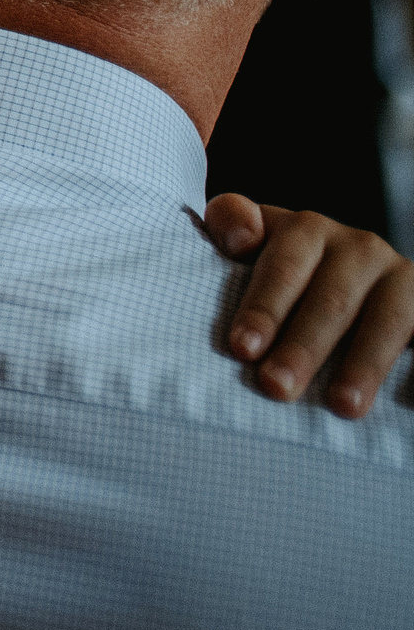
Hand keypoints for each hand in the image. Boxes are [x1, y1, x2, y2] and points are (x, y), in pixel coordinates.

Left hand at [204, 194, 413, 417]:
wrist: (356, 274)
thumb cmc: (288, 269)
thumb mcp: (258, 241)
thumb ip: (232, 223)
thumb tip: (239, 235)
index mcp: (308, 230)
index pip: (283, 268)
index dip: (263, 308)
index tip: (242, 349)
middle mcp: (359, 248)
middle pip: (331, 301)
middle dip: (302, 347)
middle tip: (276, 387)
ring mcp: (401, 277)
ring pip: (386, 322)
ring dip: (363, 365)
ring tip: (342, 406)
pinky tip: (407, 397)